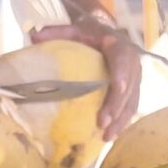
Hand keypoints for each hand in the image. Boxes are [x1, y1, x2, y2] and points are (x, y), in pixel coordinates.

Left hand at [31, 18, 140, 139]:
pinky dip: (121, 123)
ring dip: (121, 120)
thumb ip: (56, 32)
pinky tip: (110, 136)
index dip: (123, 74)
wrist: (105, 33)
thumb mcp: (73, 29)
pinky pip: (130, 108)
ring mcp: (134, 78)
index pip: (123, 59)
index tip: (118, 88)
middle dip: (117, 106)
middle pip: (129, 86)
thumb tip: (33, 37)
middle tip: (103, 124)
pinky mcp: (132, 90)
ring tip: (106, 137)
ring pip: (132, 100)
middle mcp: (131, 61)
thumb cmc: (88, 33)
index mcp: (117, 44)